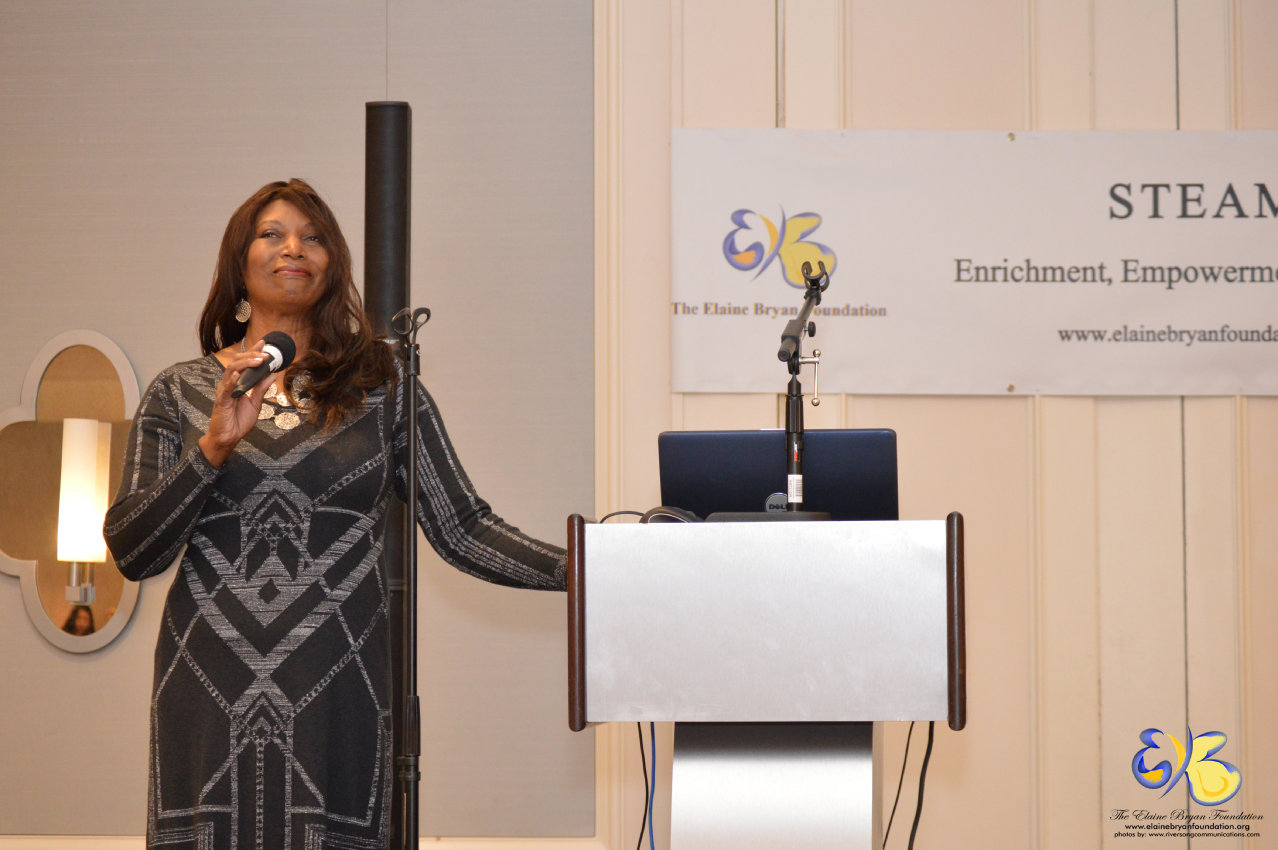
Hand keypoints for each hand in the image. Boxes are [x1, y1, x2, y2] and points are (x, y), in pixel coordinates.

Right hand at [199, 341, 275, 466]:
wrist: (228, 438)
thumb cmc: (239, 421)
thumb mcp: (255, 403)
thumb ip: (262, 389)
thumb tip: (273, 374)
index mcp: (237, 383)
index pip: (244, 363)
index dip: (252, 352)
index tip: (264, 343)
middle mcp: (229, 384)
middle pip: (237, 363)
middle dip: (251, 355)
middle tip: (266, 354)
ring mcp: (224, 391)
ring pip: (231, 371)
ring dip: (246, 364)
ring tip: (259, 361)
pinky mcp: (221, 401)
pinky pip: (226, 389)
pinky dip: (232, 380)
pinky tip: (239, 375)